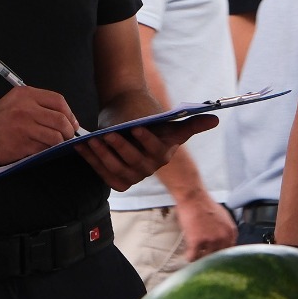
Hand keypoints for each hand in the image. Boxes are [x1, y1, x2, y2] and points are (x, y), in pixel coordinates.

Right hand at [0, 86, 81, 164]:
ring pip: (55, 136)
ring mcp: (23, 127)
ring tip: (57, 144)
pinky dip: (48, 150)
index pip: (58, 100)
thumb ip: (38, 105)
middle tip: (68, 136)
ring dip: (60, 142)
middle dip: (69, 130)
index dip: (70, 113)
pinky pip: (44, 148)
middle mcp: (25, 108)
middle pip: (60, 119)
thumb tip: (67, 118)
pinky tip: (42, 149)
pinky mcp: (21, 144)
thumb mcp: (16, 102)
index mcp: (25, 94)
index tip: (71, 122)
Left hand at [74, 114, 218, 191]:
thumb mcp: (167, 121)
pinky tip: (81, 146)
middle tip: (108, 134)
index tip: (135, 126)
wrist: (126, 119)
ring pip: (115, 169)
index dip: (145, 140)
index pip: (155, 151)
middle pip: (133, 162)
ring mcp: (132, 176)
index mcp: (164, 154)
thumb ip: (191, 124)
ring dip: (102, 155)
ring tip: (92, 140)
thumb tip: (216, 120)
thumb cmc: (146, 117)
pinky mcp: (116, 180)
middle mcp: (149, 169)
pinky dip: (91, 160)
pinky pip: (102, 173)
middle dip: (119, 147)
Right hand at [175, 190, 236, 261]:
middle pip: (217, 257)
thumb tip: (224, 242)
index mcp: (231, 232)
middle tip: (203, 255)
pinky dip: (189, 257)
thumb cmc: (205, 205)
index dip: (220, 253)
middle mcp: (223, 238)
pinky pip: (192, 257)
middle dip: (210, 257)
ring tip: (195, 254)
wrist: (193, 197)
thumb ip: (225, 231)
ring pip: (205, 259)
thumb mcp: (223, 217)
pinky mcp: (196, 242)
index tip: (214, 255)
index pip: (228, 251)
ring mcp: (210, 241)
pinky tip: (188, 254)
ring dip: (199, 258)